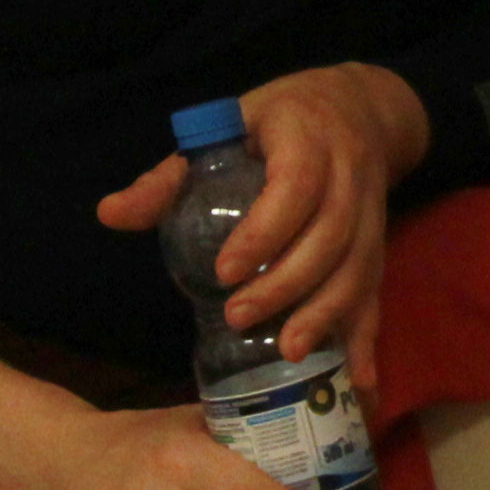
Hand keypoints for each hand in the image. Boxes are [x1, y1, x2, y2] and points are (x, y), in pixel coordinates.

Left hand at [95, 62, 433, 378]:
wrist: (358, 108)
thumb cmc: (277, 120)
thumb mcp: (224, 128)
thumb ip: (170, 177)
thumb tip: (109, 214)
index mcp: (308, 139)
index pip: (296, 187)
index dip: (265, 231)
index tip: (224, 271)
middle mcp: (350, 176)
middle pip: (330, 237)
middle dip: (286, 283)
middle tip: (238, 317)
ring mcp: (371, 212)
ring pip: (358, 269)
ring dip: (326, 314)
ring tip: (288, 350)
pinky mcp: (379, 243)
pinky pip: (376, 292)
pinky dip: (368, 339)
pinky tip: (358, 381)